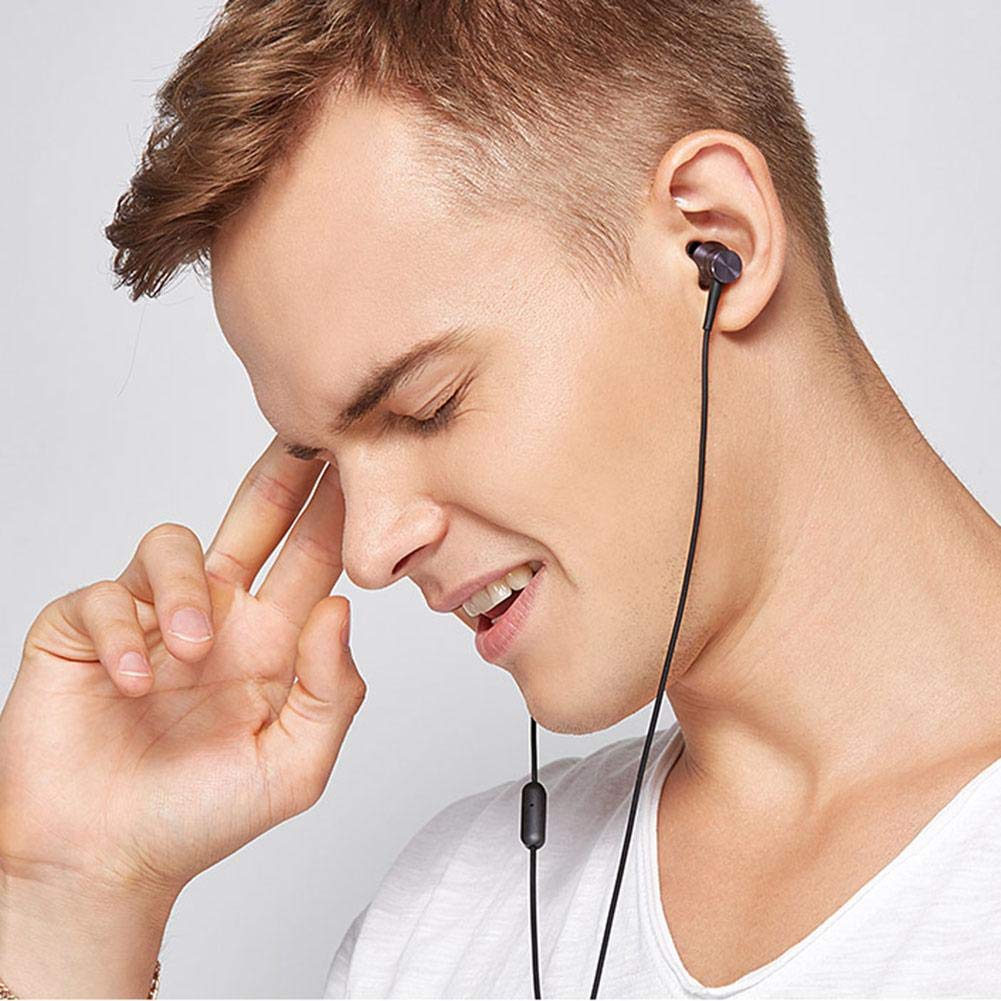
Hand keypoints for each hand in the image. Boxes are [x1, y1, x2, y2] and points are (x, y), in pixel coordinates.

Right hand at [0, 435, 363, 899]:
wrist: (103, 862)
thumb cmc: (199, 818)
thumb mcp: (293, 767)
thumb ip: (330, 690)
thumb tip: (340, 610)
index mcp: (271, 645)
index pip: (311, 561)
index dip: (335, 516)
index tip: (364, 469)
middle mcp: (216, 620)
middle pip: (252, 525)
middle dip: (277, 481)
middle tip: (301, 444)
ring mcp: (150, 622)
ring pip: (171, 546)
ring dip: (187, 589)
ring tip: (193, 651)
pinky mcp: (85, 633)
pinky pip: (104, 597)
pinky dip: (122, 633)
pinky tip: (134, 683)